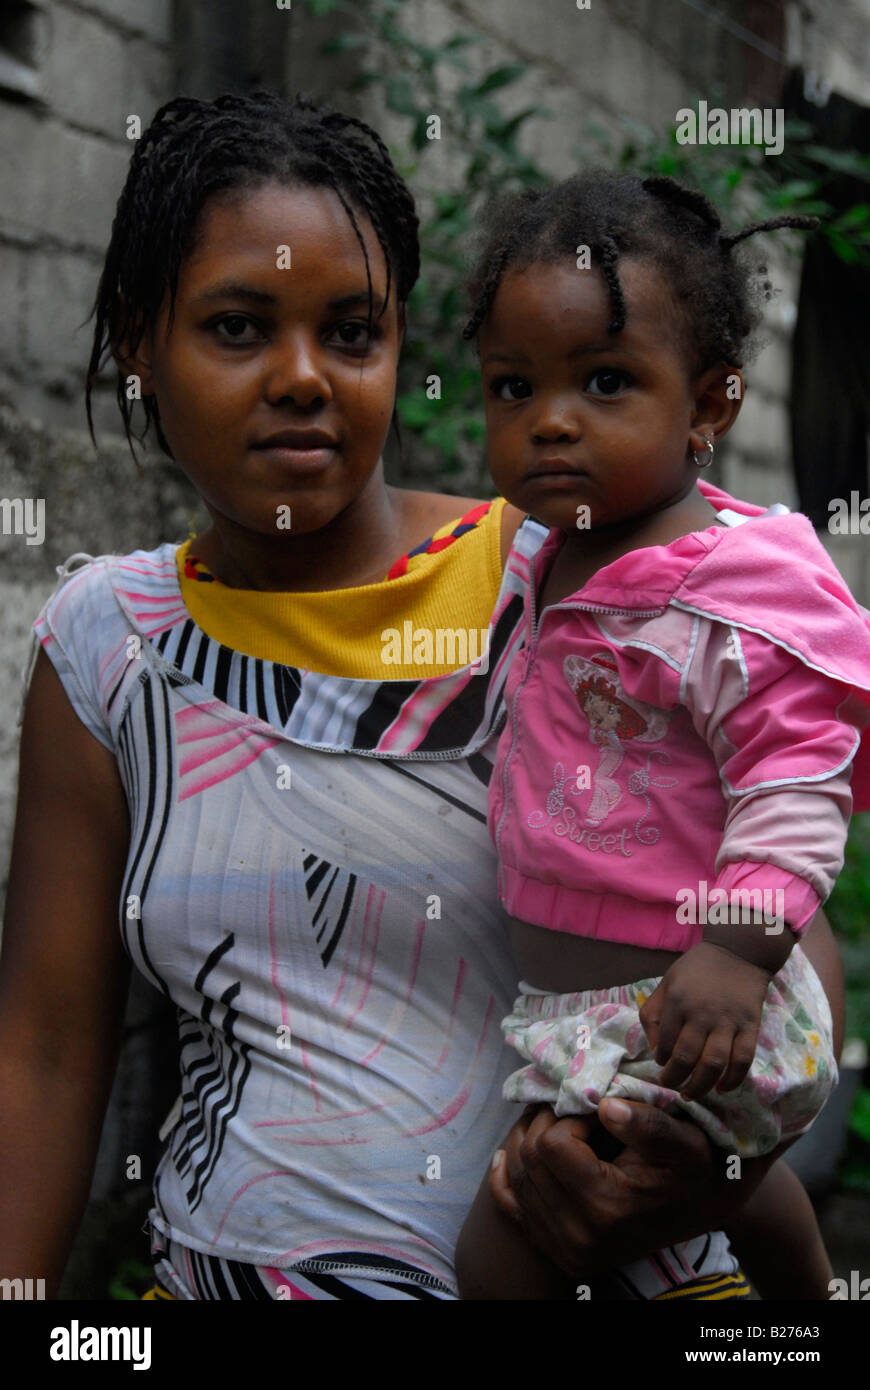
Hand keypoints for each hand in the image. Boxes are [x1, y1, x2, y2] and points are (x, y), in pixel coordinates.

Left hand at [489, 1099, 757, 1278]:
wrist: (698, 1209)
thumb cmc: (691, 1168)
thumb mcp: (684, 1141)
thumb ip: (648, 1123)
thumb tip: (606, 1106)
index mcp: (608, 1207)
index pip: (551, 1143)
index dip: (569, 1114)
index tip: (595, 1108)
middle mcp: (580, 1236)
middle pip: (529, 1158)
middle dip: (547, 1122)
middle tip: (574, 1108)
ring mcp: (566, 1249)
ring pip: (517, 1175)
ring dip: (530, 1139)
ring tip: (559, 1122)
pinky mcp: (558, 1251)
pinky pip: (511, 1205)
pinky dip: (506, 1176)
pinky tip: (512, 1152)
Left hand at [639, 942, 769, 1098]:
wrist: (738, 952)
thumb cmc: (697, 970)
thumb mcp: (667, 982)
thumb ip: (653, 1013)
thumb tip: (655, 1049)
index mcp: (678, 1001)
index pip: (664, 1041)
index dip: (661, 1059)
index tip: (661, 1065)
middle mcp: (702, 1013)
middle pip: (686, 1057)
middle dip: (675, 1078)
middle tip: (671, 1086)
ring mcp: (728, 1021)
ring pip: (714, 1063)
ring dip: (700, 1084)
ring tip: (691, 1093)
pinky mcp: (751, 1026)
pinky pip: (743, 1059)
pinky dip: (733, 1079)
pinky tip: (722, 1088)